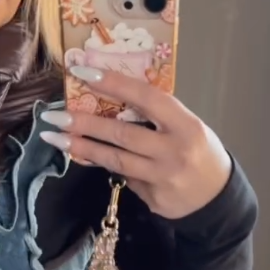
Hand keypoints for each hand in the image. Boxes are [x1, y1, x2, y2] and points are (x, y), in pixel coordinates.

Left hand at [40, 67, 232, 219]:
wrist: (217, 199)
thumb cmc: (199, 151)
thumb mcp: (188, 126)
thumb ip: (156, 115)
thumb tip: (111, 97)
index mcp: (185, 125)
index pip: (146, 98)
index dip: (113, 83)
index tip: (82, 70)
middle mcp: (173, 151)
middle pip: (122, 133)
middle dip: (84, 123)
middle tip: (53, 114)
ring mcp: (162, 178)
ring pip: (114, 160)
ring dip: (81, 147)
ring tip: (53, 137)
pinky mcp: (153, 198)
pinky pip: (121, 178)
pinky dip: (100, 164)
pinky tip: (80, 154)